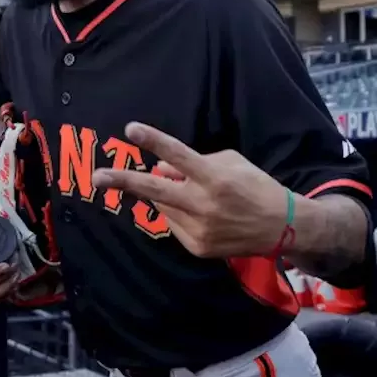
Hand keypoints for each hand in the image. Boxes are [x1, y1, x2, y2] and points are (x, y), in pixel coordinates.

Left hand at [92, 122, 289, 258]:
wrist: (280, 226)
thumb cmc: (255, 186)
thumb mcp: (231, 162)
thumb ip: (195, 162)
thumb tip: (161, 167)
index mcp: (214, 178)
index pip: (178, 155)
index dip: (154, 141)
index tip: (130, 129)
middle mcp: (204, 204)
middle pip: (156, 190)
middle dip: (124, 182)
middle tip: (97, 176)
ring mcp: (199, 229)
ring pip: (164, 206)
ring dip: (166, 196)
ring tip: (191, 195)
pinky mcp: (197, 247)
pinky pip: (174, 224)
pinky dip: (179, 215)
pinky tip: (202, 214)